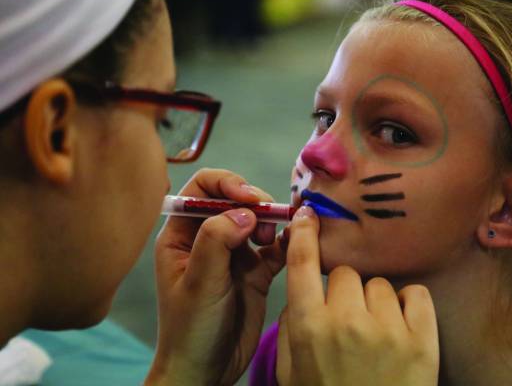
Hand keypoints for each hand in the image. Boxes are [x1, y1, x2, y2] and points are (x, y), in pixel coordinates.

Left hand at [145, 169, 285, 385]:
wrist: (206, 370)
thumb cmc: (189, 329)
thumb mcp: (199, 283)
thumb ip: (217, 241)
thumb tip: (244, 211)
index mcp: (181, 236)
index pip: (202, 189)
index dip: (226, 184)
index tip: (249, 197)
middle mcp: (207, 239)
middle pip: (234, 200)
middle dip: (253, 203)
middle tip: (266, 221)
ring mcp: (233, 255)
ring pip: (256, 220)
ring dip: (270, 222)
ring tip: (271, 240)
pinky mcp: (255, 272)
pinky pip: (274, 247)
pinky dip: (286, 242)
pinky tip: (292, 244)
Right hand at [277, 206, 439, 385]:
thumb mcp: (291, 372)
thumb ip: (290, 328)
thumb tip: (303, 296)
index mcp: (309, 327)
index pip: (302, 263)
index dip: (304, 234)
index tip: (308, 214)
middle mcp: (347, 320)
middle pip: (346, 273)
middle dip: (344, 291)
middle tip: (348, 320)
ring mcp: (388, 328)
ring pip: (380, 284)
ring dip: (376, 303)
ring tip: (376, 335)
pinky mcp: (423, 339)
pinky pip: (416, 294)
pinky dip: (410, 307)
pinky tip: (402, 329)